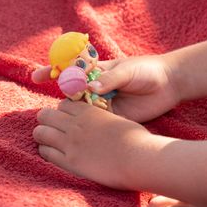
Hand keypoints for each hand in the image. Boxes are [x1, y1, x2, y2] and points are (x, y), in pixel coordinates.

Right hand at [32, 54, 179, 121]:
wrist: (170, 84)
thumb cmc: (147, 71)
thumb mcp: (128, 71)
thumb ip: (109, 78)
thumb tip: (90, 87)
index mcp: (97, 71)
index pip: (70, 71)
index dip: (52, 72)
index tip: (37, 76)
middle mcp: (96, 87)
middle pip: (71, 94)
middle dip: (58, 101)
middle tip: (45, 111)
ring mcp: (104, 103)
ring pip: (81, 111)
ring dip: (70, 117)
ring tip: (57, 126)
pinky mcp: (113, 117)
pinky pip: (95, 122)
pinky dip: (86, 128)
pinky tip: (76, 135)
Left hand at [34, 100, 154, 188]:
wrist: (138, 158)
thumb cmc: (136, 139)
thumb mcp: (117, 120)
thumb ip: (102, 118)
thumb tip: (102, 121)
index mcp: (88, 111)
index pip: (62, 105)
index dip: (62, 112)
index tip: (66, 119)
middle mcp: (75, 124)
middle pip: (46, 115)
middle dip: (47, 121)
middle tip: (53, 130)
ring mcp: (70, 142)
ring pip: (40, 132)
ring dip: (42, 135)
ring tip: (48, 142)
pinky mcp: (70, 161)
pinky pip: (46, 153)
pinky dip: (45, 151)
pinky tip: (52, 154)